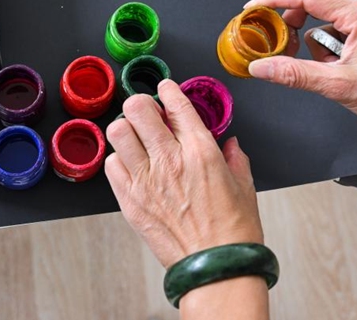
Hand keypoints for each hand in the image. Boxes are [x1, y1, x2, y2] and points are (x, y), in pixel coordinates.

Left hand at [104, 79, 263, 267]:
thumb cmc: (233, 231)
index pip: (176, 105)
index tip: (165, 88)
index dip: (168, 90)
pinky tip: (132, 164)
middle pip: (138, 109)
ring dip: (127, 128)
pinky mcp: (131, 201)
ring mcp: (146, 181)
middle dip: (142, 104)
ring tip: (136, 136)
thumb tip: (230, 144)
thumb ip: (235, 158)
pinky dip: (119, 159)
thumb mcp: (245, 186)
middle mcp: (170, 161)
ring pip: (118, 132)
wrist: (216, 268)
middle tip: (147, 111)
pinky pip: (111, 165)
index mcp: (201, 151)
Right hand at [245, 0, 356, 133]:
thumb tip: (262, 67)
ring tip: (330, 73)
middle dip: (295, 30)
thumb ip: (295, 74)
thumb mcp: (338, 86)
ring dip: (316, 50)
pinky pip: (335, 38)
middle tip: (284, 50)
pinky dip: (329, 55)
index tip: (253, 7)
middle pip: (311, 8)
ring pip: (322, 27)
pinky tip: (340, 73)